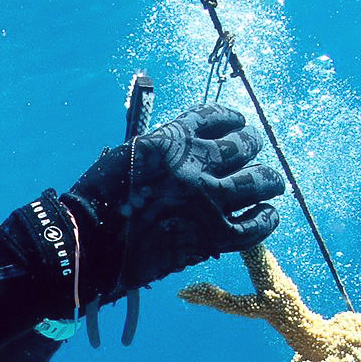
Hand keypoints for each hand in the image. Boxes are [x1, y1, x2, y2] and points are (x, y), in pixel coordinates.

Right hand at [66, 104, 285, 297]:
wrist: (87, 244)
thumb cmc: (99, 202)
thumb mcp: (129, 157)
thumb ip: (162, 151)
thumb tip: (187, 153)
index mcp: (172, 141)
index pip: (216, 118)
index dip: (231, 120)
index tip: (237, 123)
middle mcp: (195, 165)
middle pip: (243, 146)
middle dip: (252, 146)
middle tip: (255, 152)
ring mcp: (207, 202)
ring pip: (258, 182)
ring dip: (269, 180)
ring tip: (272, 183)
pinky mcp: (211, 237)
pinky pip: (253, 226)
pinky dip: (265, 218)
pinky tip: (268, 214)